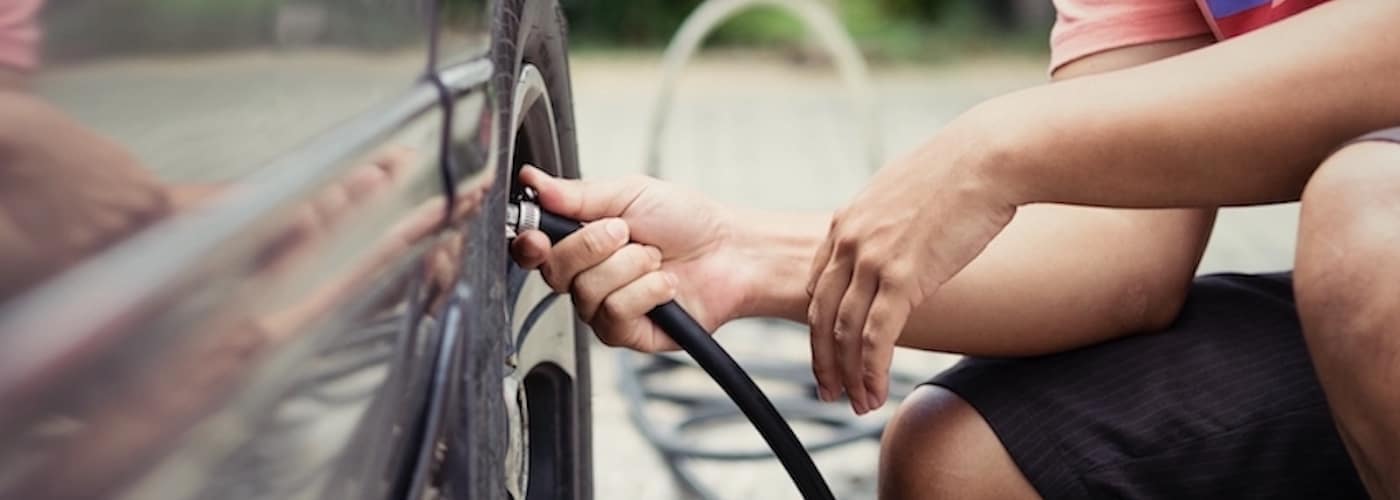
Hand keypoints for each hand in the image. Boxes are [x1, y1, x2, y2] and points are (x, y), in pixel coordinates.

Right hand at [510, 166, 751, 351]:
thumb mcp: (629, 193)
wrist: (730, 252)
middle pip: (555, 271)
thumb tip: (533, 180)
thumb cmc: (685, 220)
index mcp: (579, 241)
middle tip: (626, 232)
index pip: (532, 250)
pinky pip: (615, 314)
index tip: (537, 235)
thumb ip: (577, 193)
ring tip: (655, 258)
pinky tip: (665, 285)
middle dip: (593, 244)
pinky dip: (646, 292)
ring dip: (629, 266)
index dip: (528, 244)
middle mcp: (586, 277)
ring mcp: (603, 308)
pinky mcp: (626, 333)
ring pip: (587, 292)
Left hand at [807, 120, 1017, 413]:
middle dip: (822, 359)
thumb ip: (890, 226)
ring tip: (855, 403)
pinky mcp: (903, 277)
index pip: (816, 285)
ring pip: (844, 333)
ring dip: (847, 375)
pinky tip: (874, 395)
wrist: (988, 156)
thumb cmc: (961, 171)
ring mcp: (872, 260)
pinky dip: (870, 373)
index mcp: (847, 221)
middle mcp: (849, 242)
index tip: (826, 349)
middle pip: (820, 314)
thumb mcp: (906, 195)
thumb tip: (903, 244)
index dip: (820, 324)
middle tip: (827, 389)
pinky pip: (875, 338)